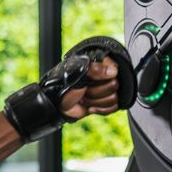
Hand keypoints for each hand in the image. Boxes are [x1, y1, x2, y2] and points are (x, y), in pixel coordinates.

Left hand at [2, 36, 135, 142]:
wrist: (56, 102)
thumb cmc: (63, 82)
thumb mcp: (77, 71)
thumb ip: (96, 69)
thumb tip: (114, 71)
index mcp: (100, 63)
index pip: (115, 71)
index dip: (100, 78)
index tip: (89, 79)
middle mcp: (105, 75)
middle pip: (115, 86)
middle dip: (96, 91)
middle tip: (84, 89)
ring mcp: (106, 90)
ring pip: (114, 98)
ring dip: (96, 101)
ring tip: (85, 97)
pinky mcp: (105, 103)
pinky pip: (113, 108)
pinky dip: (100, 109)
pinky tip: (90, 106)